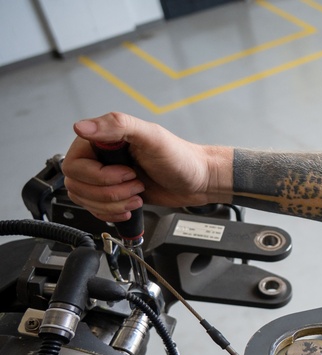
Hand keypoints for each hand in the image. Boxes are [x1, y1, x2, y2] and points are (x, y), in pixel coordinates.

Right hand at [62, 112, 231, 222]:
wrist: (198, 181)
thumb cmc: (180, 157)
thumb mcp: (151, 136)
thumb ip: (117, 126)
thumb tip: (82, 127)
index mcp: (101, 139)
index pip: (75, 164)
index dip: (100, 176)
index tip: (128, 173)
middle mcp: (99, 157)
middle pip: (77, 185)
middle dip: (109, 192)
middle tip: (136, 184)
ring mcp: (105, 177)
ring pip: (84, 200)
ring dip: (113, 204)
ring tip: (137, 194)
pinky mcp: (113, 194)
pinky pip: (95, 209)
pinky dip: (111, 213)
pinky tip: (130, 206)